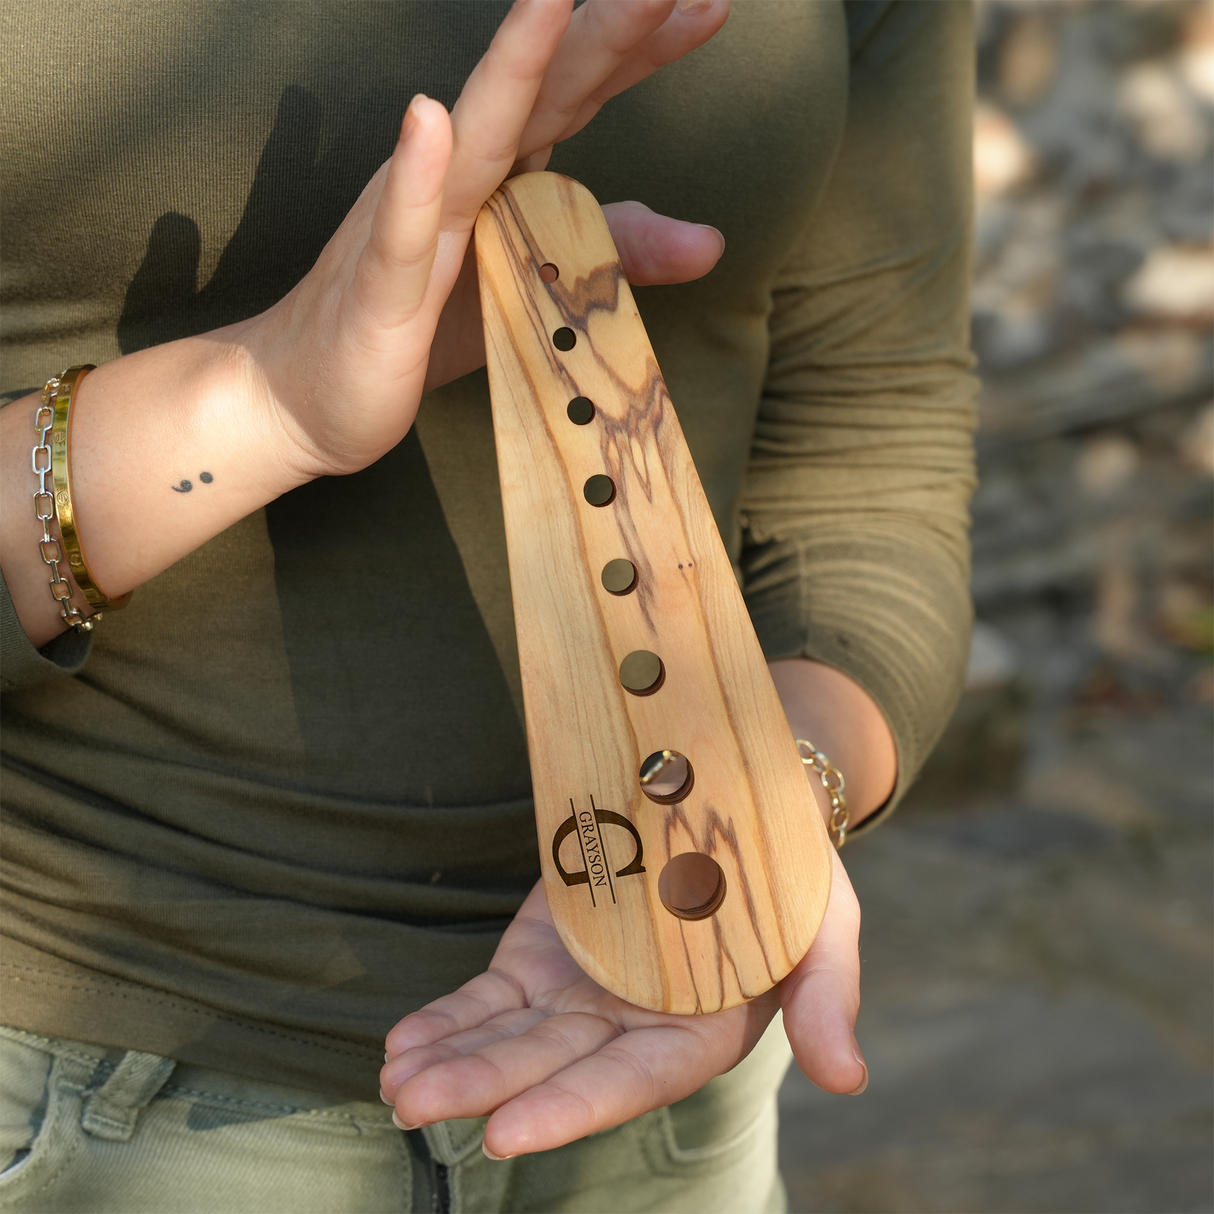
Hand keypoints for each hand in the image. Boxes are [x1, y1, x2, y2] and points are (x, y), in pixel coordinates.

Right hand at [246, 0, 730, 478]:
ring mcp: (412, 226)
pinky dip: (415, 176)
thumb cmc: (417, 335)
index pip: (575, 98)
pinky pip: (400, 230)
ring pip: (473, 138)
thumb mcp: (533, 293)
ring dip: (517, 67)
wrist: (303, 396)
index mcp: (498, 178)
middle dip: (603, 31)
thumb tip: (710, 242)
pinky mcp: (380, 290)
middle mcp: (455, 181)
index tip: (705, 4)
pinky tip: (428, 117)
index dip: (637, 51)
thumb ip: (609, 254)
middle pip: (538, 93)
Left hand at [380, 851, 863, 1157]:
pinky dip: (448, 1019)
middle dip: (485, 1086)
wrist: (733, 800)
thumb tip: (848, 1078)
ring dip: (451, 1060)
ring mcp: (579, 994)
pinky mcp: (542, 957)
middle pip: (552, 1066)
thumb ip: (827, 995)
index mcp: (700, 1032)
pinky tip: (401, 1043)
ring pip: (508, 1038)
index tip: (507, 1129)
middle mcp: (631, 1026)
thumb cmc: (791, 867)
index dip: (573, 1106)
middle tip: (415, 1106)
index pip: (631, 1080)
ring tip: (394, 1080)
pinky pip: (489, 998)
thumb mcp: (826, 920)